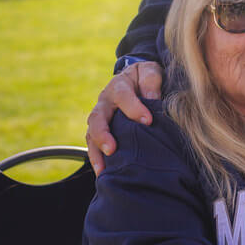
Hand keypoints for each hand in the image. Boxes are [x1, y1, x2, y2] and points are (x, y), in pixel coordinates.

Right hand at [86, 61, 162, 175]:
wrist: (136, 79)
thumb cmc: (145, 77)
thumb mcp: (150, 71)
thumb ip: (152, 80)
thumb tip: (152, 97)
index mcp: (118, 85)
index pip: (122, 95)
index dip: (134, 108)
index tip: (148, 121)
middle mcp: (105, 102)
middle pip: (97, 117)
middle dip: (103, 134)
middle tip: (112, 149)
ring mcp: (101, 117)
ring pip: (91, 134)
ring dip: (96, 151)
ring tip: (103, 168)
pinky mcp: (101, 131)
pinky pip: (93, 145)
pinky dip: (96, 159)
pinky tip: (103, 173)